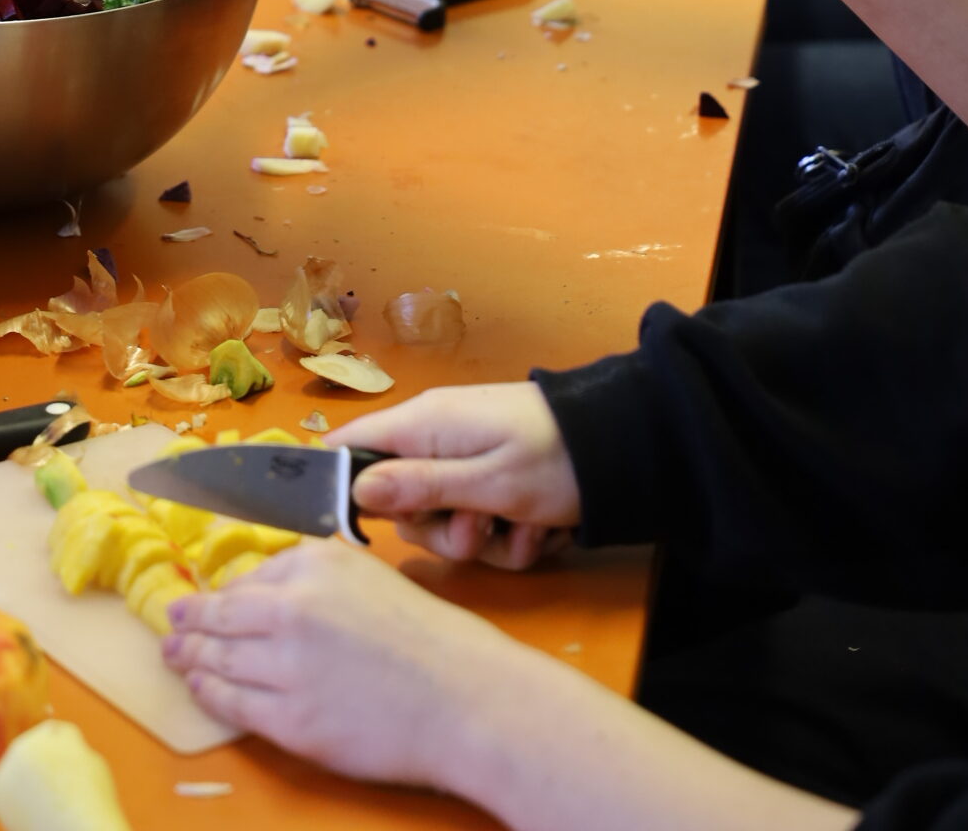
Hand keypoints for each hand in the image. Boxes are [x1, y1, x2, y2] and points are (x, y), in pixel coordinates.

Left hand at [163, 542, 524, 789]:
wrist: (464, 698)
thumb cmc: (429, 640)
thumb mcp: (369, 578)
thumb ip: (316, 578)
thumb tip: (267, 590)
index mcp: (314, 564)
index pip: (250, 577)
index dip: (222, 594)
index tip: (204, 601)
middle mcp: (293, 608)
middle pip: (221, 615)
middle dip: (190, 622)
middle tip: (173, 625)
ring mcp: (287, 666)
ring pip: (218, 659)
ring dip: (190, 657)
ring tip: (176, 656)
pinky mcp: (291, 720)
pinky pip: (233, 704)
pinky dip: (209, 694)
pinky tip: (201, 689)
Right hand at [329, 383, 580, 568]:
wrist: (625, 447)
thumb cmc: (553, 458)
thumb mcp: (487, 482)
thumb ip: (418, 487)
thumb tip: (353, 489)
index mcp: (424, 426)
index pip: (351, 445)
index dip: (342, 485)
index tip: (358, 527)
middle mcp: (438, 440)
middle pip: (404, 504)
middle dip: (444, 533)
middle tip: (480, 531)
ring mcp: (469, 460)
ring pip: (449, 522)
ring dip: (489, 540)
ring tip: (527, 527)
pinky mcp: (497, 479)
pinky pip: (486, 522)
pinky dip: (515, 534)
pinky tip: (546, 527)